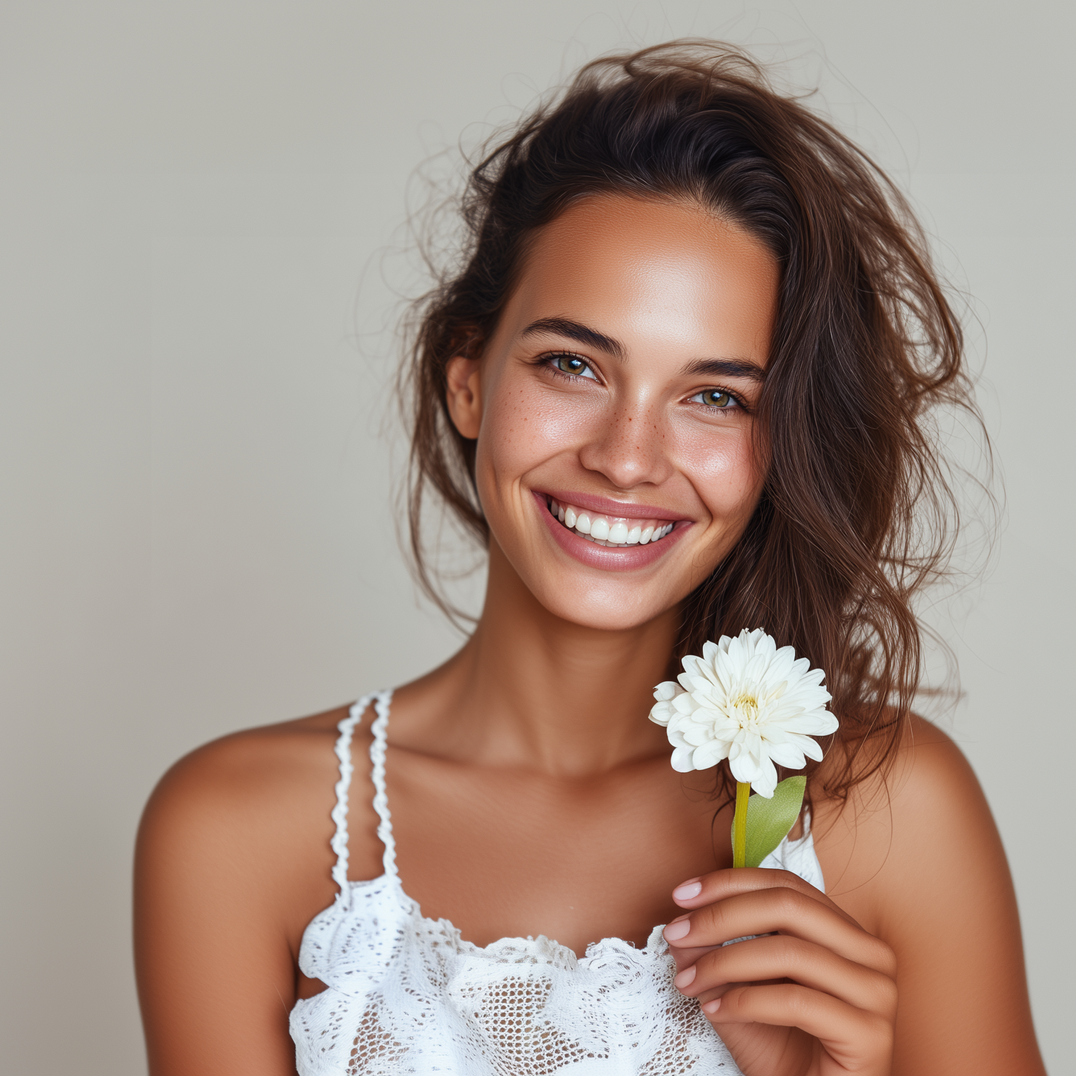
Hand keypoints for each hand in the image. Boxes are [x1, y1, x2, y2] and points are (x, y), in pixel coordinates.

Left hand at [662, 869, 895, 1075]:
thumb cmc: (783, 1052)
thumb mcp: (738, 992)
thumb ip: (713, 953)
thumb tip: (679, 922)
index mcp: (845, 932)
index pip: (785, 885)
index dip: (729, 884)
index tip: (681, 895)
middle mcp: (870, 953)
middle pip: (788, 906)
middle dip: (721, 916)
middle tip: (676, 932)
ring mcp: (876, 993)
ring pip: (789, 952)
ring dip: (725, 962)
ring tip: (688, 982)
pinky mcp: (871, 1034)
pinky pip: (796, 1001)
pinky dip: (745, 1001)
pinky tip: (714, 1011)